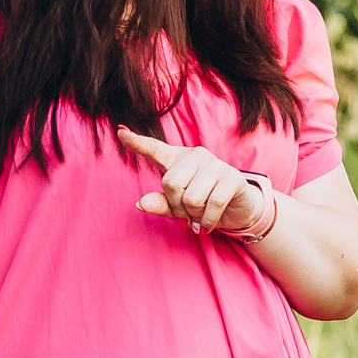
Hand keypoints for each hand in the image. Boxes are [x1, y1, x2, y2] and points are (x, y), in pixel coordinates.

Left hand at [117, 128, 265, 235]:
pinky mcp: (233, 177)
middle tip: (187, 215)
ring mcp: (216, 164)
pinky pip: (212, 203)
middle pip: (171, 183)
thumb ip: (160, 205)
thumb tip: (141, 203)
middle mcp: (196, 155)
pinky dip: (208, 220)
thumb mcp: (178, 208)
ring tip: (201, 215)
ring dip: (195, 215)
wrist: (238, 211)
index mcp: (178, 160)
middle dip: (177, 207)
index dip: (136, 142)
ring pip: (191, 197)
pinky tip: (209, 223)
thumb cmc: (203, 205)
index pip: (154, 149)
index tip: (120, 133)